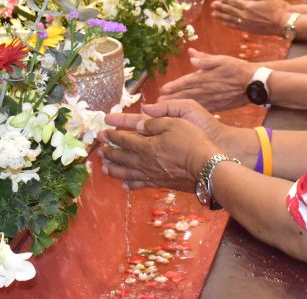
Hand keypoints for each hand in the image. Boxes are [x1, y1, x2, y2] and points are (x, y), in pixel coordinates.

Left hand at [101, 100, 224, 189]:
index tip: (102, 133)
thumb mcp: (174, 122)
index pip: (124, 140)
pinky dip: (129, 184)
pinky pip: (140, 184)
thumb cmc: (192, 142)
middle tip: (99, 150)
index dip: (112, 136)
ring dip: (114, 169)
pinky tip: (124, 184)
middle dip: (109, 152)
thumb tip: (137, 125)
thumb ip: (153, 123)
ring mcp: (152, 175)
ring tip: (104, 167)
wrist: (207, 169)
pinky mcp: (160, 184)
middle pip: (121, 158)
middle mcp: (145, 162)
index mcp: (146, 145)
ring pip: (127, 173)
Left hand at [158, 50, 255, 110]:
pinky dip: (191, 113)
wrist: (253, 84)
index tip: (162, 90)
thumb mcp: (222, 60)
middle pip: (185, 95)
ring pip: (191, 104)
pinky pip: (201, 109)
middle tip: (157, 104)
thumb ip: (205, 59)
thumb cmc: (237, 69)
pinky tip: (184, 116)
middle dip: (171, 99)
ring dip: (178, 107)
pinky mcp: (218, 106)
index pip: (186, 82)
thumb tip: (192, 55)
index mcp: (206, 78)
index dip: (174, 86)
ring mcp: (212, 100)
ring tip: (165, 110)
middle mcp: (207, 90)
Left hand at [212, 0, 288, 34]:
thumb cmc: (277, 7)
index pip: (234, 1)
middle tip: (212, 5)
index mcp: (249, 5)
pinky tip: (224, 23)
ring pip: (230, 19)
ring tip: (214, 14)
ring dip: (221, 16)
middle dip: (220, 7)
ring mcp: (246, 23)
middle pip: (229, 10)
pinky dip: (229, 24)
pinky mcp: (249, 29)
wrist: (284, 22)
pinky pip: (236, 27)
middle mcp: (245, 15)